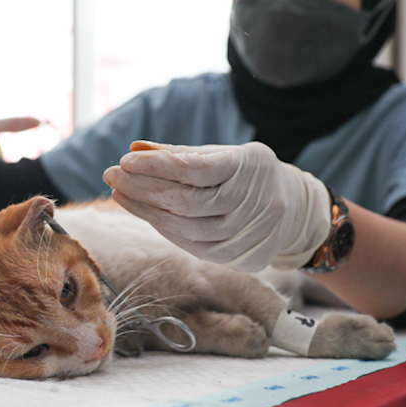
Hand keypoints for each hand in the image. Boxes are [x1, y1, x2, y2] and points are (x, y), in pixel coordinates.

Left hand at [102, 141, 331, 271]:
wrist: (294, 211)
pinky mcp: (239, 258)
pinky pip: (190, 245)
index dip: (157, 165)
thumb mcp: (222, 154)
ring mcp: (247, 234)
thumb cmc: (246, 174)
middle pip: (185, 200)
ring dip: (145, 210)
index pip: (196, 168)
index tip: (124, 160)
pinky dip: (162, 228)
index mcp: (249, 166)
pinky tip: (143, 212)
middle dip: (142, 188)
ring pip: (185, 227)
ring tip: (119, 193)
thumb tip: (134, 149)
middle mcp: (252, 202)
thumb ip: (179, 153)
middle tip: (111, 175)